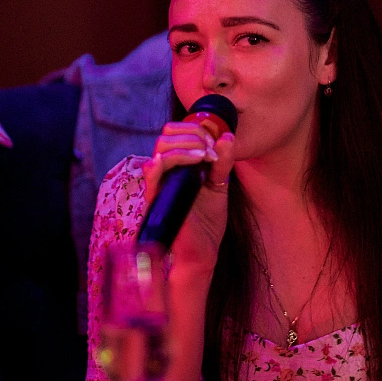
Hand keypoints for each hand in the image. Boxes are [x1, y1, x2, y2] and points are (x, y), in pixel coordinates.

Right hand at [142, 122, 235, 275]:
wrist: (204, 251)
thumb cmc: (208, 220)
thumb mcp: (220, 185)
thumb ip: (222, 162)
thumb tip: (227, 136)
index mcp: (179, 166)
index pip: (177, 132)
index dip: (197, 129)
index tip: (216, 142)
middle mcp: (166, 171)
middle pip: (167, 135)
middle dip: (193, 134)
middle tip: (211, 148)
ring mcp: (160, 183)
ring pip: (162, 148)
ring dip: (187, 145)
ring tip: (206, 155)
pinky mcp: (157, 197)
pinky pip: (153, 172)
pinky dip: (171, 160)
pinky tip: (194, 160)